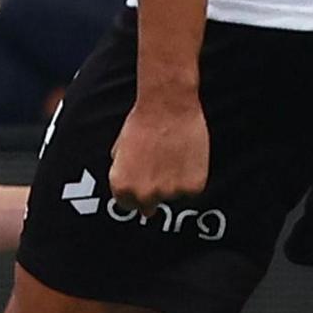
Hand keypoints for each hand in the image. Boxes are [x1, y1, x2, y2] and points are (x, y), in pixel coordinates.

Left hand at [108, 91, 208, 209]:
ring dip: (174, 183)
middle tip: (160, 168)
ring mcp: (169, 193)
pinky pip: (191, 190)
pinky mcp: (192, 187)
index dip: (136, 192)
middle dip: (153, 191)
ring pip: (172, 196)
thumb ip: (124, 173)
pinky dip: (191, 178)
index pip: (128, 204)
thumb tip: (129, 187)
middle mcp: (143, 194)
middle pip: (148, 207)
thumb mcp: (120, 149)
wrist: (168, 105)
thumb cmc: (143, 121)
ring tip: (173, 155)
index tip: (143, 180)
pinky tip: (186, 157)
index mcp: (121, 187)